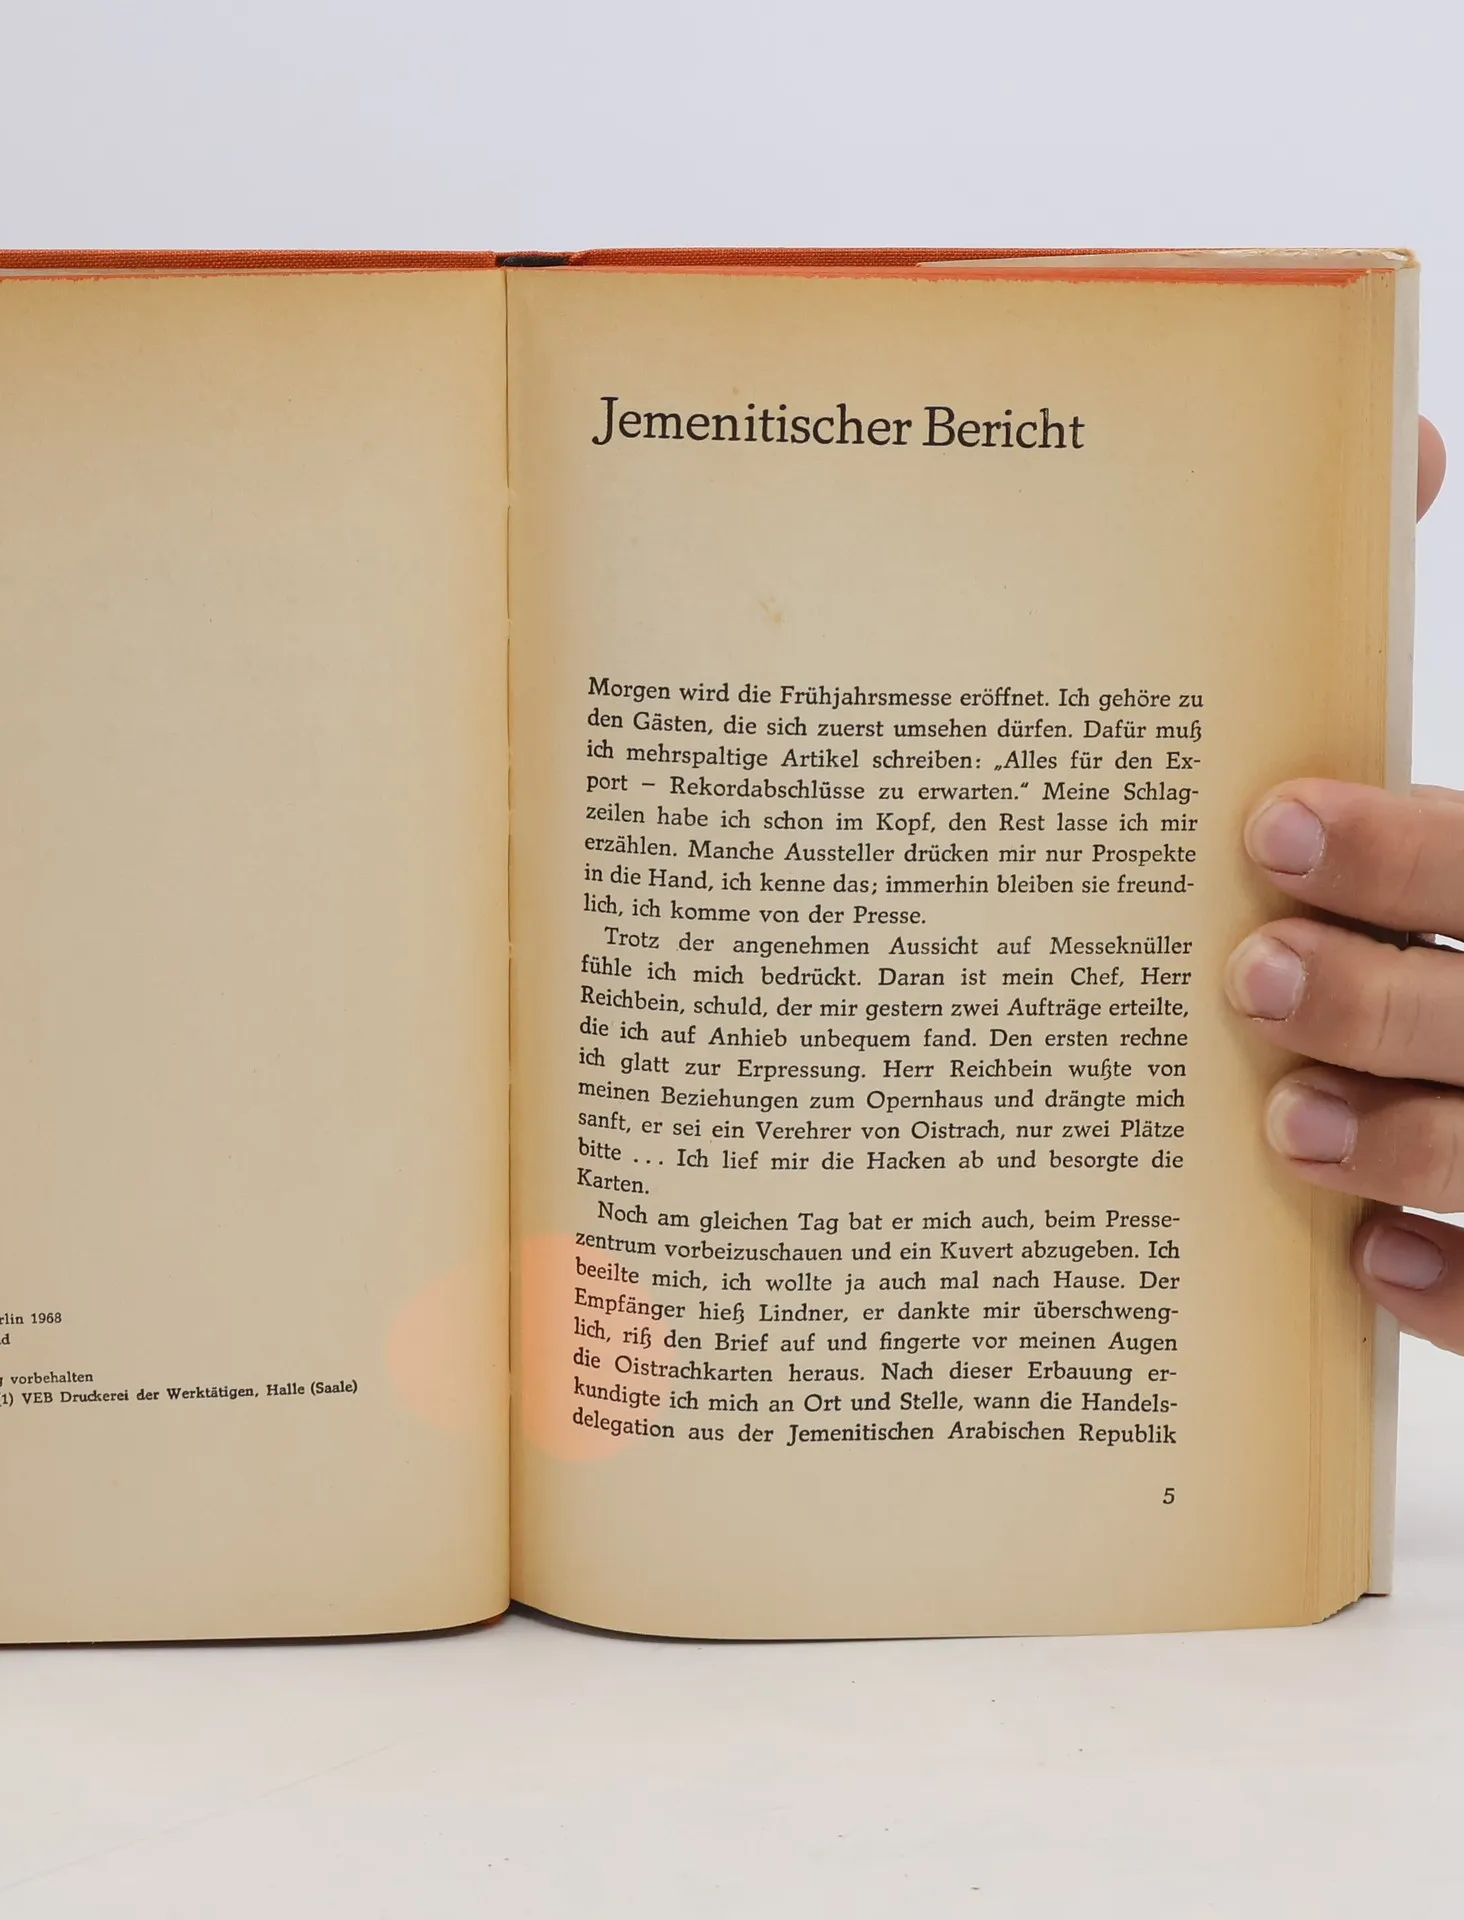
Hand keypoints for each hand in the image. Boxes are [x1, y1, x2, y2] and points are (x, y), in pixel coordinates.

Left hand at [1230, 416, 1463, 1348]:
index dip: (1403, 854)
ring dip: (1409, 1145)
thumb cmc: (1462, 885)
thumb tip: (1405, 430)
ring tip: (1285, 1127)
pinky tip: (1372, 1261)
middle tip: (1257, 978)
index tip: (1267, 830)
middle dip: (1389, 1000)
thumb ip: (1398, 609)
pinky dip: (1462, 1287)